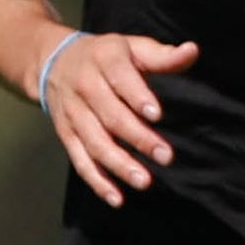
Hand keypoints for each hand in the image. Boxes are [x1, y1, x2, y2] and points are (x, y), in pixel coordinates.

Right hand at [40, 32, 198, 207]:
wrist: (52, 61)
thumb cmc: (106, 55)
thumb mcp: (132, 46)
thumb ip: (162, 55)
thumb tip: (192, 51)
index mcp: (104, 59)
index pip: (120, 77)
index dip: (137, 96)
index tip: (157, 114)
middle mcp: (85, 86)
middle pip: (110, 115)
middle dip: (137, 138)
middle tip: (166, 156)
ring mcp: (73, 112)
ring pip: (94, 142)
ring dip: (118, 164)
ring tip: (144, 181)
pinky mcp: (66, 133)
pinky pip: (79, 159)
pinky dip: (96, 180)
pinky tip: (116, 197)